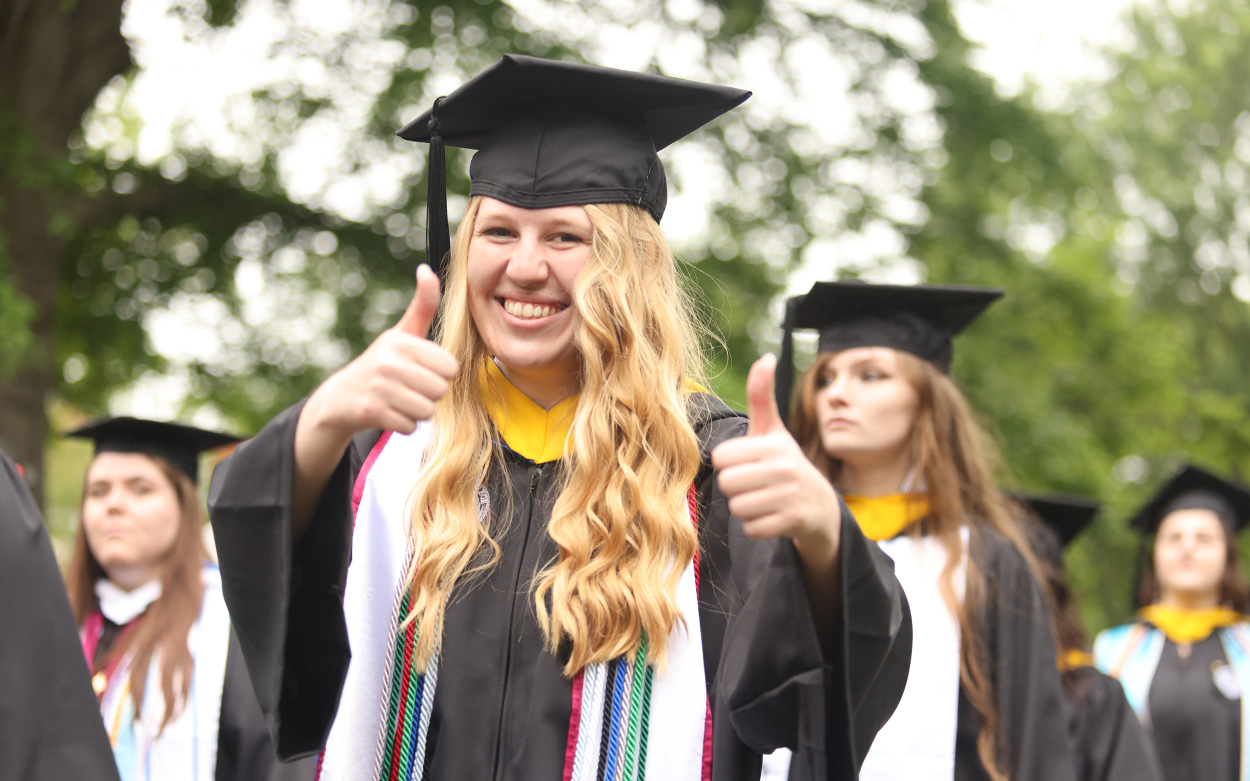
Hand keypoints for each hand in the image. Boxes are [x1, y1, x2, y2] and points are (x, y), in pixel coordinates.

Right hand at [303, 264, 459, 440]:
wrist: (341, 397)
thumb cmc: (382, 363)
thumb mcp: (403, 332)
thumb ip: (422, 305)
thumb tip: (427, 269)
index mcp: (401, 341)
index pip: (451, 368)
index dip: (440, 374)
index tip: (421, 370)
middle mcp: (389, 361)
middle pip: (440, 391)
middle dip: (429, 395)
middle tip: (409, 388)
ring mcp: (379, 387)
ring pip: (427, 411)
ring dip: (417, 411)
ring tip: (399, 400)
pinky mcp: (371, 411)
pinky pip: (410, 426)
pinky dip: (402, 424)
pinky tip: (388, 412)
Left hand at [711, 354, 840, 560]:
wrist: (819, 504)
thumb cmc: (784, 462)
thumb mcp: (773, 429)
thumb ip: (761, 396)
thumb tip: (766, 357)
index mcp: (774, 445)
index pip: (721, 457)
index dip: (729, 462)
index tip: (747, 462)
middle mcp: (784, 469)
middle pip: (727, 483)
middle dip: (736, 486)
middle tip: (754, 483)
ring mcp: (790, 497)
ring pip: (737, 507)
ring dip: (745, 507)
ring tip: (763, 498)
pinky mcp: (792, 523)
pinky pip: (751, 528)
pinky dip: (757, 525)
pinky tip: (772, 515)